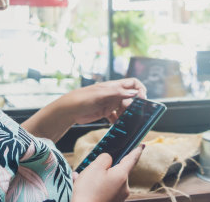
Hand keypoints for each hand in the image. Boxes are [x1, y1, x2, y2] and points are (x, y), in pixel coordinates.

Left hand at [21, 78, 145, 141]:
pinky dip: (119, 121)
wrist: (68, 110)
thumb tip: (134, 93)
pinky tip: (118, 125)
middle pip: (131, 98)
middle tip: (134, 116)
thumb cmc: (81, 98)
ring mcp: (110, 103)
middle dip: (134, 106)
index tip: (142, 100)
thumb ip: (117, 93)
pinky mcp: (105, 112)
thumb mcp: (100, 95)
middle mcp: (113, 94)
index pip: (133, 83)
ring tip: (126, 123)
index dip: (140, 90)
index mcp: (113, 86)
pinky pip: (117, 116)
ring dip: (127, 115)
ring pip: (125, 108)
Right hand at [72, 147, 142, 201]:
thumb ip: (105, 158)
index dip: (136, 151)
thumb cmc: (89, 191)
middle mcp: (124, 187)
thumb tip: (109, 160)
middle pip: (118, 170)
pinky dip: (97, 186)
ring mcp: (119, 196)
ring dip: (98, 177)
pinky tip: (85, 187)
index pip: (132, 159)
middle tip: (92, 167)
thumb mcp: (94, 167)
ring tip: (83, 179)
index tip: (141, 146)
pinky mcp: (113, 201)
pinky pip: (106, 189)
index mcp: (122, 175)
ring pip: (110, 179)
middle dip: (106, 167)